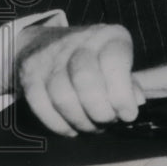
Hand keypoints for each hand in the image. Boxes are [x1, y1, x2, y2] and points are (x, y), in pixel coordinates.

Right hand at [14, 23, 144, 135]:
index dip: (122, 94)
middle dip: (100, 111)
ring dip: (80, 121)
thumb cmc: (93, 57)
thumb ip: (129, 82)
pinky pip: (42, 106)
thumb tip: (136, 102)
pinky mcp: (29, 75)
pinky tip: (72, 129)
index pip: (114, 61)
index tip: (128, 114)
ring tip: (92, 127)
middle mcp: (79, 42)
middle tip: (108, 122)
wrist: (45, 42)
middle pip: (85, 80)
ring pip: (62, 96)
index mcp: (108, 36)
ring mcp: (50, 57)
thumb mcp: (117, 61)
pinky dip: (59, 124)